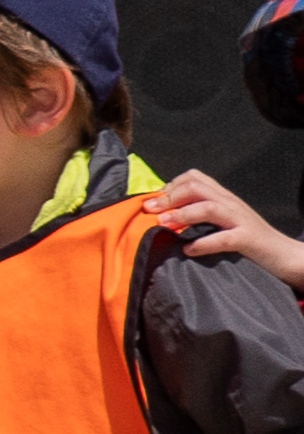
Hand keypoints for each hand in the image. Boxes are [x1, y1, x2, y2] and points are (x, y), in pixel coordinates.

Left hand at [146, 169, 303, 290]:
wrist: (283, 254)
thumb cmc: (247, 240)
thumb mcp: (222, 222)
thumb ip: (200, 216)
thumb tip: (162, 216)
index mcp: (224, 198)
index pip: (195, 178)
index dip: (170, 186)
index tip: (154, 201)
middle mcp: (231, 204)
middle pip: (198, 187)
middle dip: (170, 197)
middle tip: (150, 211)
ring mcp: (241, 220)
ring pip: (209, 207)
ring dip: (182, 215)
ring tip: (164, 225)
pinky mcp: (248, 240)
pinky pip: (224, 238)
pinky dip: (203, 244)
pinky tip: (188, 250)